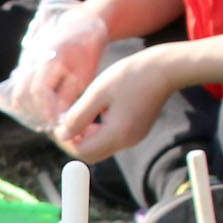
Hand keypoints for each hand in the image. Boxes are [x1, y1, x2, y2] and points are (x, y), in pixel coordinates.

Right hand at [10, 4, 111, 129]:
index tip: (55, 124)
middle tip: (49, 126)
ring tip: (45, 121)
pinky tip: (41, 111)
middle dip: (35, 114)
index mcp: (49, 58)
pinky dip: (28, 102)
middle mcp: (32, 59)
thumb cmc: (85, 53)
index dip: (45, 110)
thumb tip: (58, 120)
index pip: (39, 90)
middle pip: (22, 94)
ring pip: (17, 93)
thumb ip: (68, 96)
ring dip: (29, 110)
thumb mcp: (84, 74)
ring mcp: (25, 62)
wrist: (78, 28)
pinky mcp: (24, 67)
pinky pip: (19, 89)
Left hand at [54, 46, 177, 162]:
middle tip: (64, 121)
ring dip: (85, 135)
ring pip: (100, 146)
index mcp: (117, 134)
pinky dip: (98, 130)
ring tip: (78, 113)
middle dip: (74, 140)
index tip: (56, 124)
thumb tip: (61, 134)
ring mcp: (133, 137)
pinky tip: (96, 110)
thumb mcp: (97, 93)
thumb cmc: (131, 76)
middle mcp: (127, 141)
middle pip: (91, 154)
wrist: (165, 69)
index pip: (82, 152)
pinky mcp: (136, 131)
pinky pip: (111, 138)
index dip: (65, 141)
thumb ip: (78, 116)